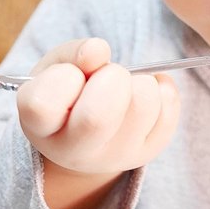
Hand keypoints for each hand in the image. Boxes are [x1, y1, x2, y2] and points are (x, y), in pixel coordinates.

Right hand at [17, 37, 179, 174]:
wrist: (89, 132)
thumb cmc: (67, 91)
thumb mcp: (56, 67)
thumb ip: (72, 54)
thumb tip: (98, 51)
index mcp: (40, 128)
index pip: (42, 105)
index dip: (60, 78)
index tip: (70, 75)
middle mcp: (74, 153)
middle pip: (98, 117)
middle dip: (110, 77)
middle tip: (109, 74)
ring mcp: (115, 157)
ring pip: (143, 105)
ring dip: (140, 80)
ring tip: (126, 85)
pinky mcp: (148, 152)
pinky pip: (169, 109)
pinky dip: (163, 88)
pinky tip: (142, 92)